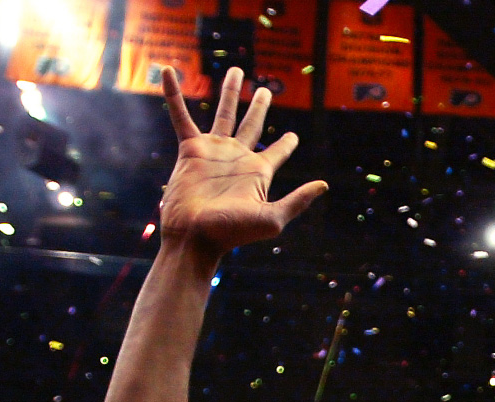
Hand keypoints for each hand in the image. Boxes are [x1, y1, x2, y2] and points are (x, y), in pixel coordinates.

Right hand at [158, 67, 327, 257]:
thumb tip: (324, 185)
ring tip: (236, 71)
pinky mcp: (190, 150)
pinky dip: (174, 95)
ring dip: (229, 92)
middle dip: (259, 107)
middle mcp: (237, 158)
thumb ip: (297, 201)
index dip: (286, 143)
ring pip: (223, 114)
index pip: (277, 152)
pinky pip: (181, 116)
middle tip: (266, 90)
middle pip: (252, 124)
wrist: (195, 236)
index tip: (294, 136)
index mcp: (258, 172)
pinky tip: (170, 73)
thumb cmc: (232, 233)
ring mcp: (213, 152)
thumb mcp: (271, 218)